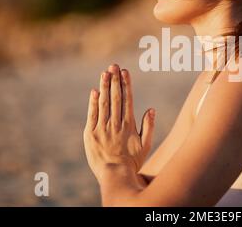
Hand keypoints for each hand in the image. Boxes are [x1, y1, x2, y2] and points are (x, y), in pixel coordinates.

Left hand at [83, 64, 154, 183]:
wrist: (115, 175)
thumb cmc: (132, 161)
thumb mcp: (146, 145)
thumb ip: (149, 126)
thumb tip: (151, 109)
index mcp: (129, 124)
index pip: (127, 99)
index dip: (126, 84)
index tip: (125, 72)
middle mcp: (116, 123)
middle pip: (115, 97)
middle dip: (115, 80)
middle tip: (113, 66)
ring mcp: (102, 128)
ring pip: (104, 103)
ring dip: (104, 87)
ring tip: (105, 73)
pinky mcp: (91, 134)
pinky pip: (92, 115)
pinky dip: (93, 103)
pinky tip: (94, 91)